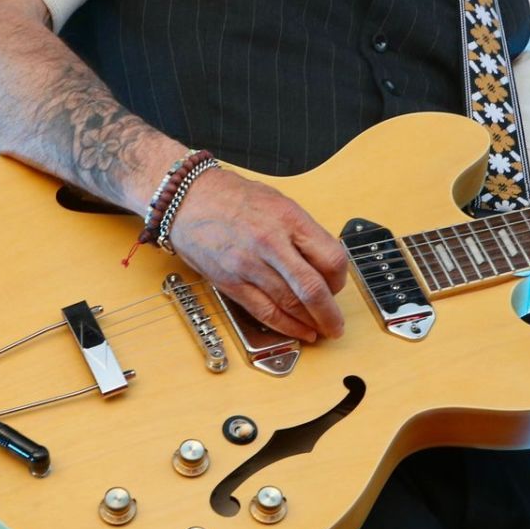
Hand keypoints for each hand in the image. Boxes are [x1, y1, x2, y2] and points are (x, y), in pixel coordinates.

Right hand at [165, 168, 349, 342]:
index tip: (338, 286)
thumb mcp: (279, 202)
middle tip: (336, 325)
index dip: (340, 279)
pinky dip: (285, 326)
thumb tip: (326, 263)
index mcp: (289, 218)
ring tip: (320, 330)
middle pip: (312, 288)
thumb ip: (303, 232)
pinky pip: (264, 312)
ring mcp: (249, 265)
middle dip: (329, 314)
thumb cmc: (233, 197)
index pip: (330, 258)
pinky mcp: (231, 283)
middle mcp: (271, 242)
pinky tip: (297, 331)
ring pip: (290, 305)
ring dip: (310, 323)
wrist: (188, 199)